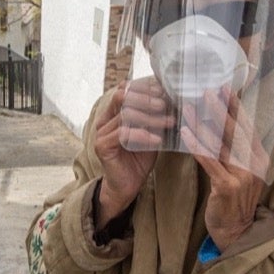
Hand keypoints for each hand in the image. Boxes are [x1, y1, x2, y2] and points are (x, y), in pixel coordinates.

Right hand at [93, 79, 169, 221]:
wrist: (128, 186)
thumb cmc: (139, 159)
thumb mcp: (150, 133)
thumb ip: (154, 117)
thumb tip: (172, 99)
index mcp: (114, 113)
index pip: (125, 89)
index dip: (143, 88)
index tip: (163, 91)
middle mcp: (105, 120)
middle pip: (122, 97)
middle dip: (146, 98)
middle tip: (165, 104)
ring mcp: (101, 133)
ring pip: (125, 115)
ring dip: (150, 118)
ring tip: (168, 122)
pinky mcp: (102, 147)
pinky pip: (123, 134)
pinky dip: (143, 135)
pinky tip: (157, 140)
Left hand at [182, 87, 268, 251]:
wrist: (238, 233)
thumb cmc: (234, 202)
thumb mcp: (240, 173)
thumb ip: (234, 152)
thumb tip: (219, 126)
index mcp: (259, 157)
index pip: (247, 127)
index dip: (235, 107)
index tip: (224, 89)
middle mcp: (254, 163)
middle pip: (236, 130)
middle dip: (221, 108)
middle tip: (207, 90)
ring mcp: (243, 175)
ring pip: (221, 143)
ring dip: (203, 123)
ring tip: (188, 108)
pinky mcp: (227, 187)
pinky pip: (210, 161)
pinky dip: (197, 145)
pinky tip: (185, 134)